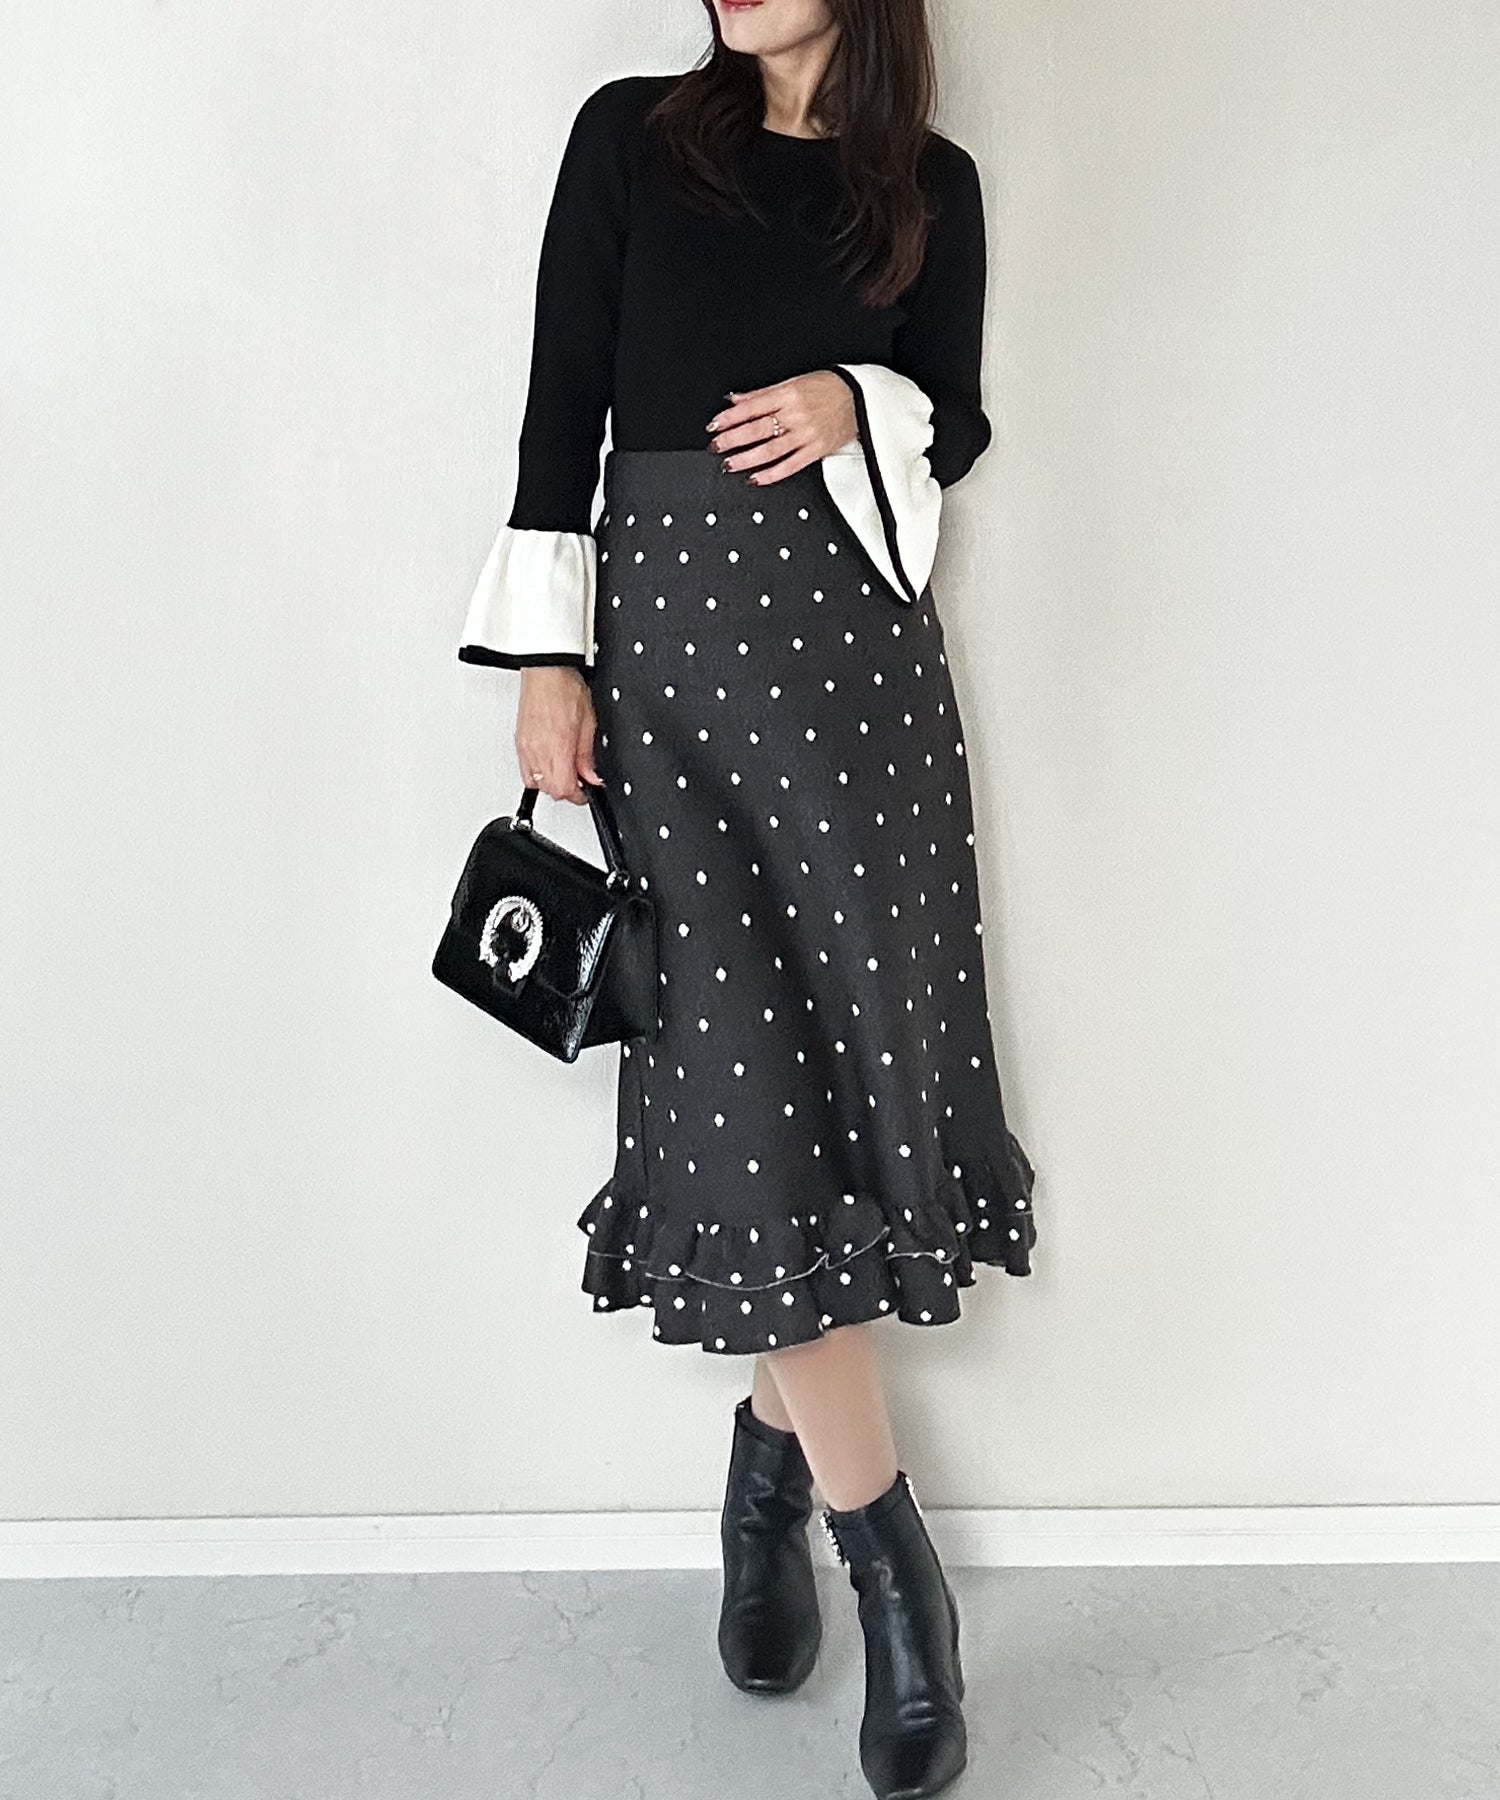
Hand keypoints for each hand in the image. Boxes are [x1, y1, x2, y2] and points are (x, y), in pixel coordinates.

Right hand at [514, 667, 602, 803]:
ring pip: (535, 783)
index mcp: (558, 748)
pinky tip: (548, 762)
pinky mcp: (519, 742)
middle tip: (578, 779)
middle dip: (565, 790)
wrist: (546, 671)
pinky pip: (525, 770)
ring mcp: (526, 748)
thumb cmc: (565, 689)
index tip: (586, 790)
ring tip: (563, 769)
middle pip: (549, 791)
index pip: (564, 790)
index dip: (578, 795)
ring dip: (551, 783)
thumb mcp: (588, 724)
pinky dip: (537, 773)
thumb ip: (587, 756)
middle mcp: (538, 751)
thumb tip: (590, 777)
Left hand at [705, 371, 857, 485]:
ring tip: (729, 464)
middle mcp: (796, 415)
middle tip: (716, 446)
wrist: (861, 398)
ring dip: (746, 459)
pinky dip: (771, 474)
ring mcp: (806, 435)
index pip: (752, 407)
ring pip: (770, 450)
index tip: (714, 425)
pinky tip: (756, 478)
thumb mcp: (794, 382)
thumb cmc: (828, 388)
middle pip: (757, 430)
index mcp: (788, 395)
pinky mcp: (816, 451)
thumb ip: (762, 394)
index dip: (730, 418)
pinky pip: (790, 466)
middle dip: (732, 439)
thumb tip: (735, 400)